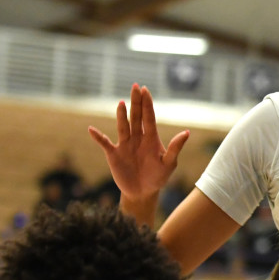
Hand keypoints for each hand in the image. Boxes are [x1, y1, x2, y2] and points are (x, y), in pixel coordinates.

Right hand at [87, 83, 189, 201]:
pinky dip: (98, 137)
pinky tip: (91, 130)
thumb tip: (186, 132)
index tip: (145, 90)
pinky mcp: (114, 154)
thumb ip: (175, 148)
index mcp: (151, 138)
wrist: (143, 192)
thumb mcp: (169, 164)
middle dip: (136, 102)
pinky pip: (104, 143)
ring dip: (121, 115)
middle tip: (135, 86)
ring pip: (123, 126)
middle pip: (136, 117)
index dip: (147, 104)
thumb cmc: (158, 177)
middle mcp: (137, 138)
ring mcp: (125, 145)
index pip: (149, 117)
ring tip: (122, 103)